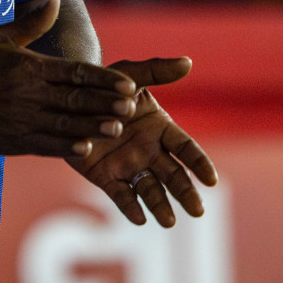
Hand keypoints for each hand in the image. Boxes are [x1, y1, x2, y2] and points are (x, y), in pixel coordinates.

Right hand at [0, 0, 138, 158]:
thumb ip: (32, 22)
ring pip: (65, 124)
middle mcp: (30, 94)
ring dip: (93, 127)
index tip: (127, 84)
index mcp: (31, 68)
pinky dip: (65, 147)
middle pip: (75, 99)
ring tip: (116, 129)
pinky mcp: (16, 142)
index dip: (103, 79)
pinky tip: (85, 148)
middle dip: (105, 103)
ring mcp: (24, 120)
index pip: (75, 73)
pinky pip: (46, 145)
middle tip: (131, 106)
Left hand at [66, 61, 216, 227]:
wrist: (71, 97)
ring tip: (169, 221)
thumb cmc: (105, 85)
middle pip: (173, 175)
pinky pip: (120, 195)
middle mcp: (149, 152)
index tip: (211, 180)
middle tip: (198, 211)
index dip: (199, 164)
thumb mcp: (130, 75)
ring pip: (150, 190)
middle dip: (186, 193)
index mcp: (161, 129)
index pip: (186, 149)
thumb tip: (187, 61)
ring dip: (161, 206)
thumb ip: (156, 71)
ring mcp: (129, 166)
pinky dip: (130, 207)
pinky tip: (139, 219)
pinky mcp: (106, 177)